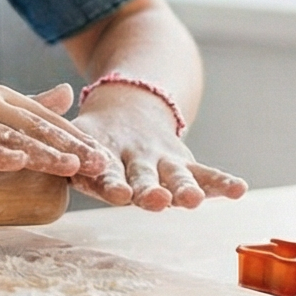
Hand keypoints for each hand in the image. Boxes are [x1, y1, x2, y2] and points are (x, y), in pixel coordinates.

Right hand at [0, 83, 115, 179]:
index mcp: (0, 96)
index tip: (107, 157)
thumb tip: (68, 93)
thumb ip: (27, 104)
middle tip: (101, 165)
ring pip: (8, 137)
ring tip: (71, 165)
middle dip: (69, 147)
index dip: (76, 137)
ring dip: (41, 151)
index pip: (46, 119)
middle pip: (34, 127)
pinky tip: (15, 163)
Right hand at [39, 84, 247, 210]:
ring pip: (174, 182)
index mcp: (101, 166)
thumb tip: (56, 94)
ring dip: (185, 192)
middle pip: (142, 185)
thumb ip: (60, 117)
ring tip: (196, 201)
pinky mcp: (183, 165)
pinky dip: (221, 183)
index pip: (103, 177)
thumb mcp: (71, 129)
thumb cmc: (90, 133)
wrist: (120, 120)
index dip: (110, 184)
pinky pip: (204, 175)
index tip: (118, 192)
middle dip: (150, 194)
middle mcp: (134, 173)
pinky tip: (240, 189)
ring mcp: (161, 170)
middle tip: (158, 201)